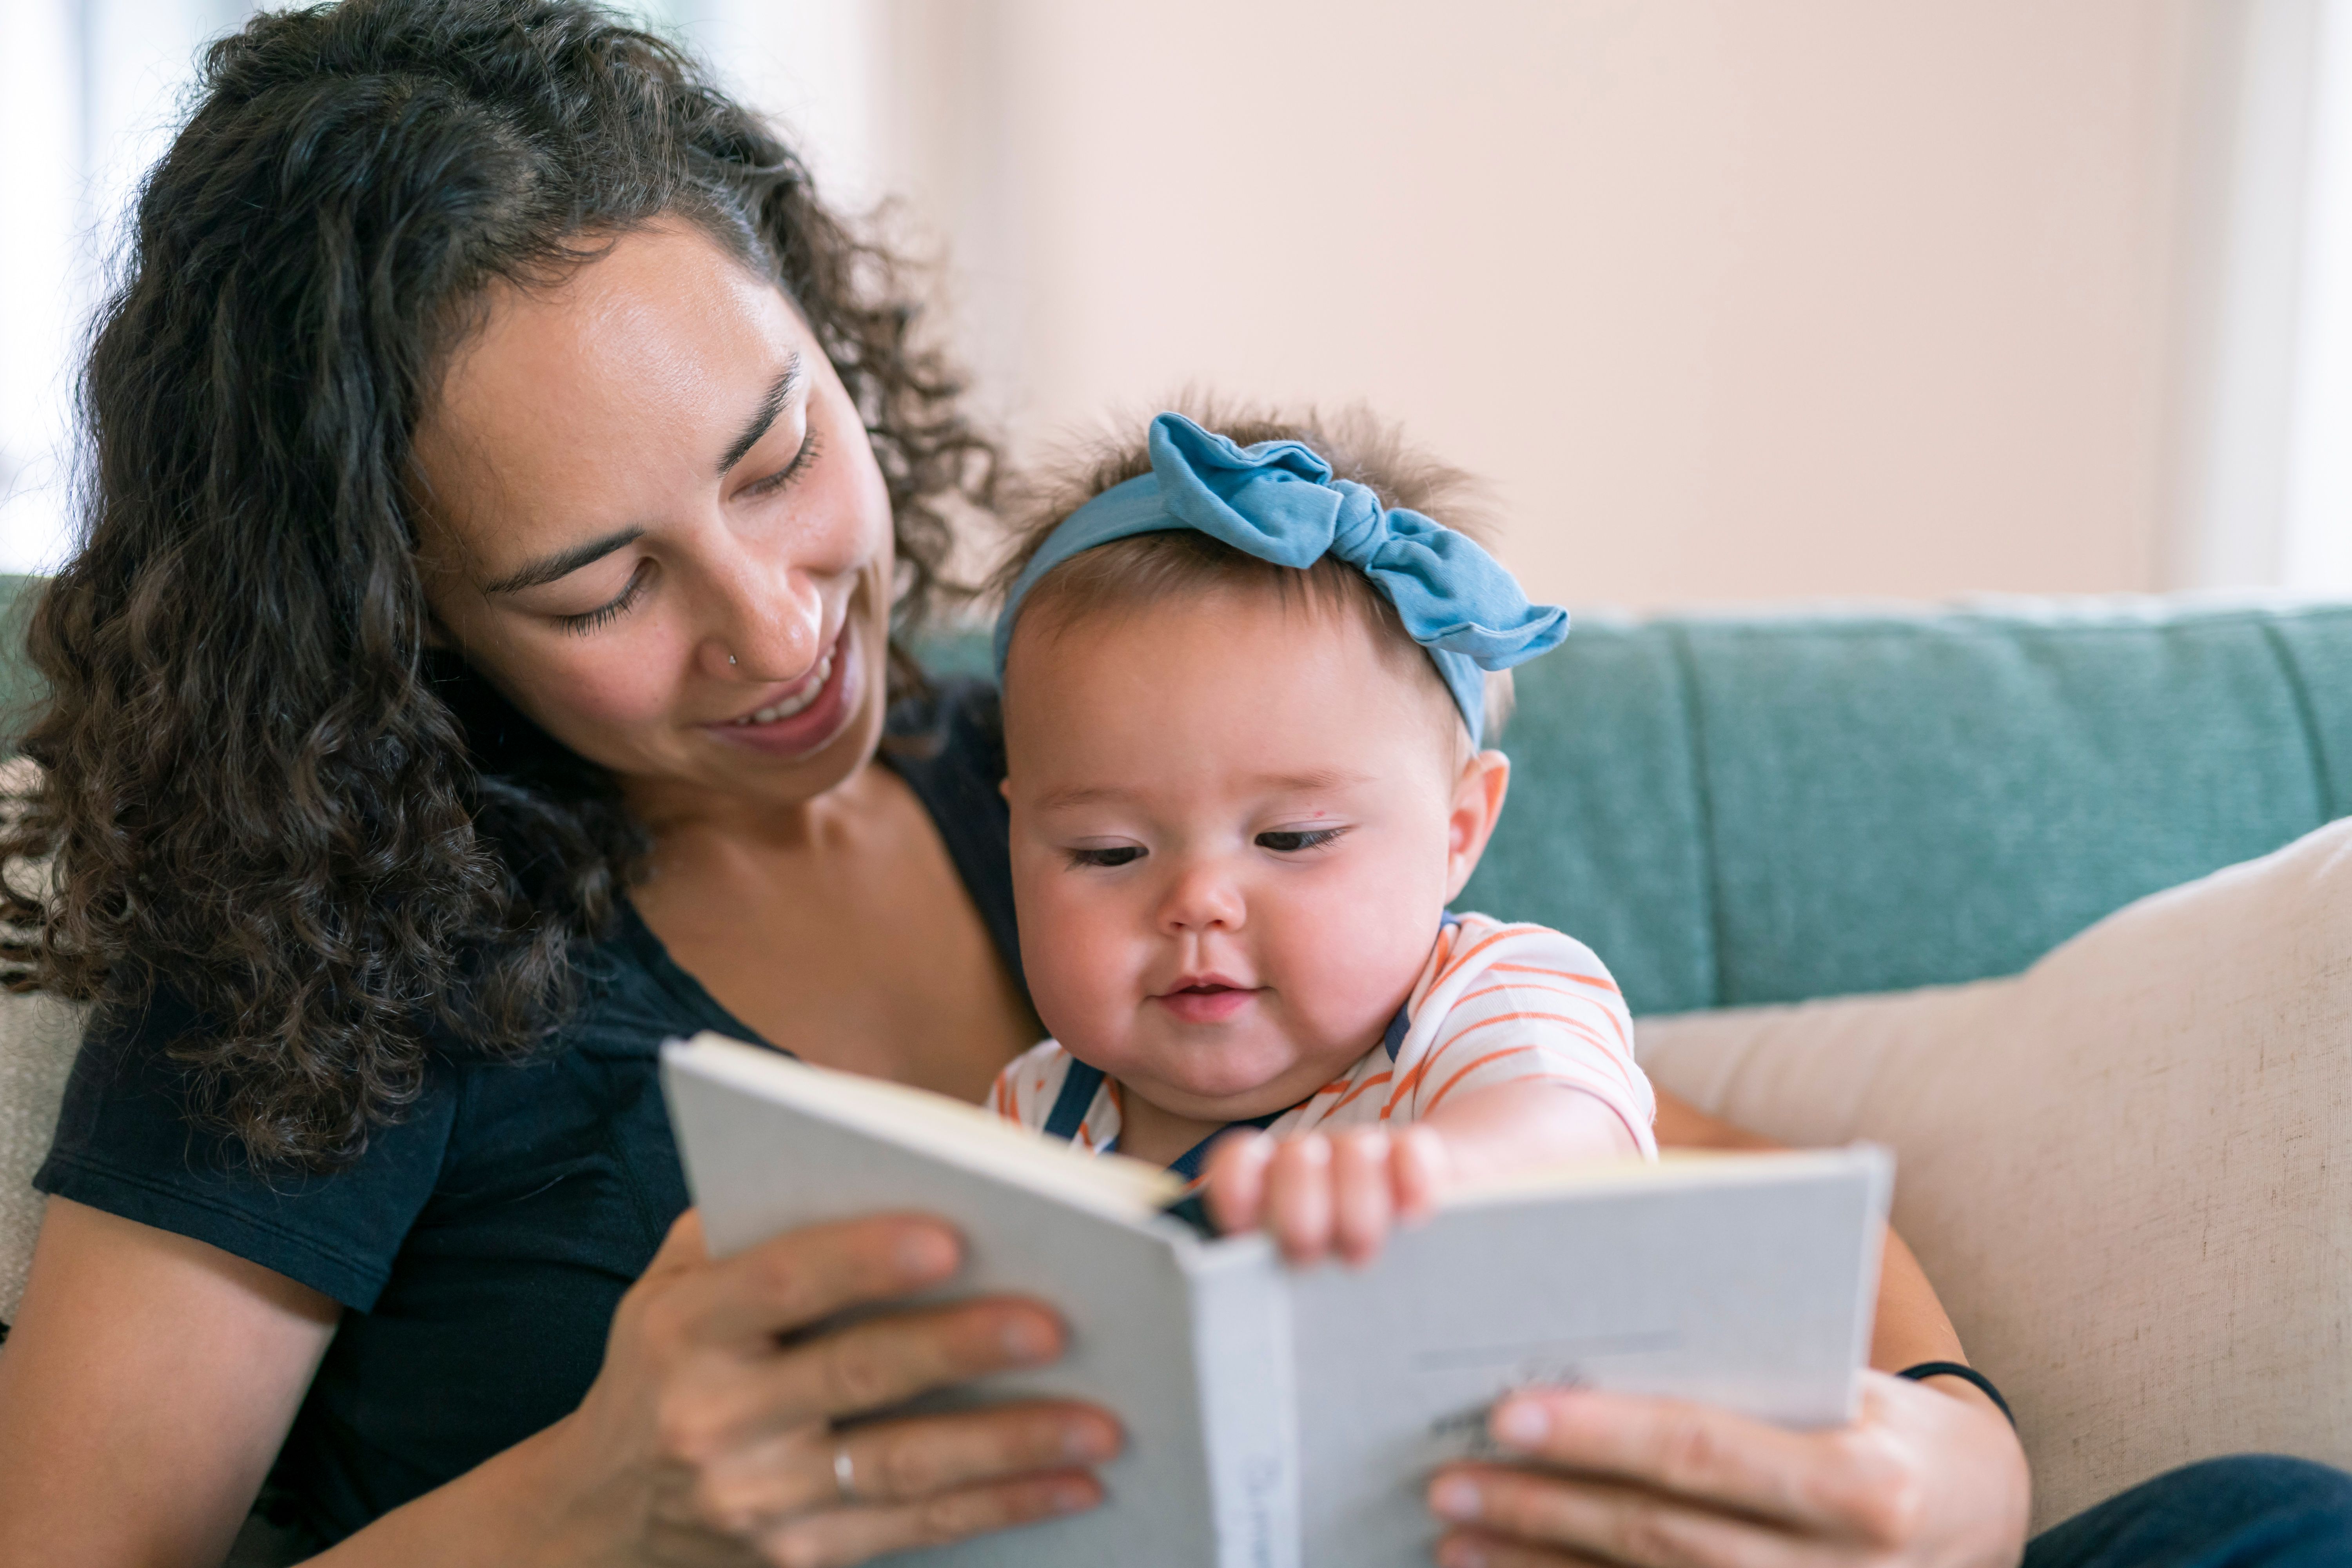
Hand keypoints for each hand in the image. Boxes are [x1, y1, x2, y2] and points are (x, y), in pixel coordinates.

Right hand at [536, 1209, 1122, 1567]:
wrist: (593, 1517)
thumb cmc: (662, 1366)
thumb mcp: (667, 1284)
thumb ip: (752, 1220)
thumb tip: (879, 1154)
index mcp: (684, 1327)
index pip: (781, 1282)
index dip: (863, 1258)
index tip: (951, 1237)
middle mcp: (714, 1416)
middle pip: (856, 1373)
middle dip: (962, 1349)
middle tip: (1058, 1322)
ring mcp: (758, 1498)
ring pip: (901, 1467)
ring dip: (1009, 1445)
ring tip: (1102, 1423)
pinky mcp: (800, 1558)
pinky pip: (916, 1528)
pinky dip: (1002, 1507)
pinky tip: (1074, 1487)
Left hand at [1202, 1126, 1451, 1264]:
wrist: (1416, 1223)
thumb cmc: (1338, 1264)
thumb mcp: (1299, 1280)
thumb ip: (1272, 1282)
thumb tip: (1249, 1328)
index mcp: (1270, 1187)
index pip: (1239, 1163)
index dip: (1236, 1189)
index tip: (1245, 1232)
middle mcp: (1314, 1162)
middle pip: (1297, 1158)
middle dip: (1299, 1208)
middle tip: (1308, 1256)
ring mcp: (1364, 1153)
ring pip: (1354, 1152)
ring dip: (1357, 1200)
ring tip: (1360, 1251)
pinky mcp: (1417, 1155)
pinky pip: (1411, 1150)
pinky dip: (1411, 1178)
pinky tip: (1413, 1214)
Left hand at [1424, 1372, 2028, 1567]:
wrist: (1980, 1517)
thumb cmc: (1893, 1428)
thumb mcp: (1847, 1388)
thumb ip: (1742, 1377)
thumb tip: (1595, 1347)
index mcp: (1862, 1482)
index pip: (1703, 1452)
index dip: (1601, 1435)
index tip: (1506, 1413)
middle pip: (1661, 1536)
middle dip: (1544, 1508)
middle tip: (1448, 1481)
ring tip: (1457, 1536)